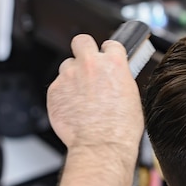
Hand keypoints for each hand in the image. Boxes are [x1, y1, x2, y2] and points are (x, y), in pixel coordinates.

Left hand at [47, 35, 143, 159]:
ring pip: (67, 65)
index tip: (107, 58)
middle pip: (82, 41)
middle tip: (87, 62)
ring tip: (80, 95)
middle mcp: (90, 64)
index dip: (108, 52)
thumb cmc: (120, 127)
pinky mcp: (54, 90)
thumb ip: (119, 79)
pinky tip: (73, 107)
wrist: (101, 144)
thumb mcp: (131, 96)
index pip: (110, 44)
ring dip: (73, 76)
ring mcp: (70, 76)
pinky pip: (57, 86)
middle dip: (84, 49)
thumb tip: (116, 77)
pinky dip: (63, 94)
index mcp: (114, 64)